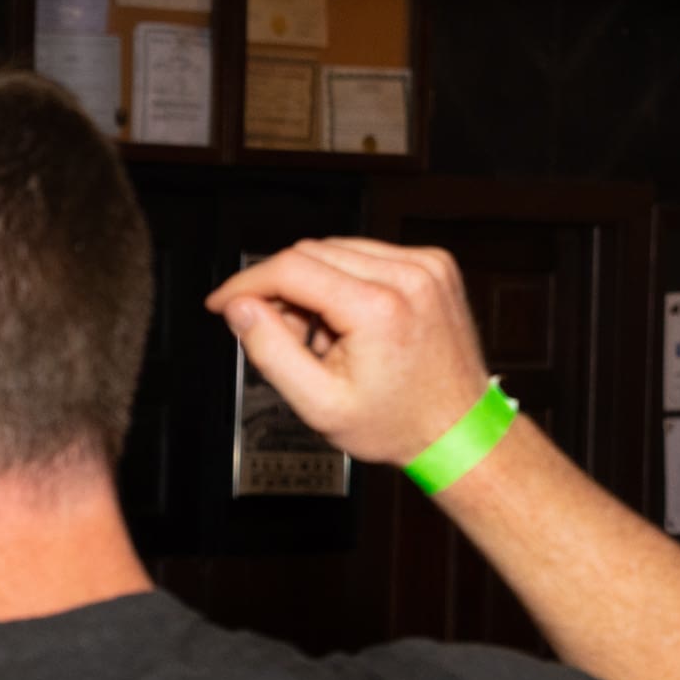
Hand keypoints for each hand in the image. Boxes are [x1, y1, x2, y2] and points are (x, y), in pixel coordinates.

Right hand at [204, 239, 494, 463]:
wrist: (458, 429)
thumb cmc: (396, 423)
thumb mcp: (318, 403)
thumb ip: (270, 351)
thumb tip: (239, 308)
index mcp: (378, 307)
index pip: (290, 268)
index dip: (245, 283)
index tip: (222, 301)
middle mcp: (408, 275)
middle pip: (311, 254)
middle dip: (280, 290)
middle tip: (281, 335)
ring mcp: (426, 265)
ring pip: (336, 250)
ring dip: (313, 285)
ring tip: (322, 337)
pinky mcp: (434, 264)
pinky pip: (367, 255)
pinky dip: (344, 280)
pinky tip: (348, 320)